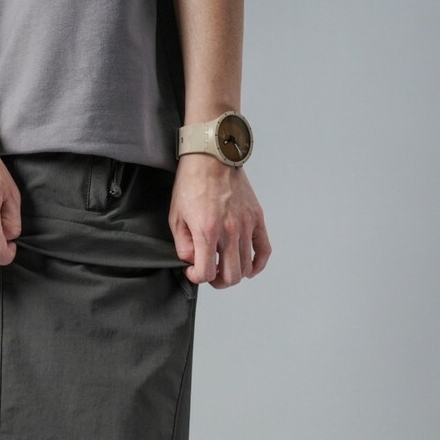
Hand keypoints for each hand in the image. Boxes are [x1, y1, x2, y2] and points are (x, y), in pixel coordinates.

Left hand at [168, 154, 271, 289]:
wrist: (212, 157)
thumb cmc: (191, 184)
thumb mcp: (176, 217)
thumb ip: (183, 246)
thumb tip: (193, 262)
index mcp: (207, 231)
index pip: (206, 273)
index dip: (197, 277)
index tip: (192, 270)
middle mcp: (230, 231)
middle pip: (231, 276)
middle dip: (217, 282)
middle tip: (210, 273)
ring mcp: (246, 225)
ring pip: (245, 267)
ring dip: (234, 274)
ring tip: (224, 267)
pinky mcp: (257, 218)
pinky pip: (264, 250)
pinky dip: (257, 264)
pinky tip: (248, 267)